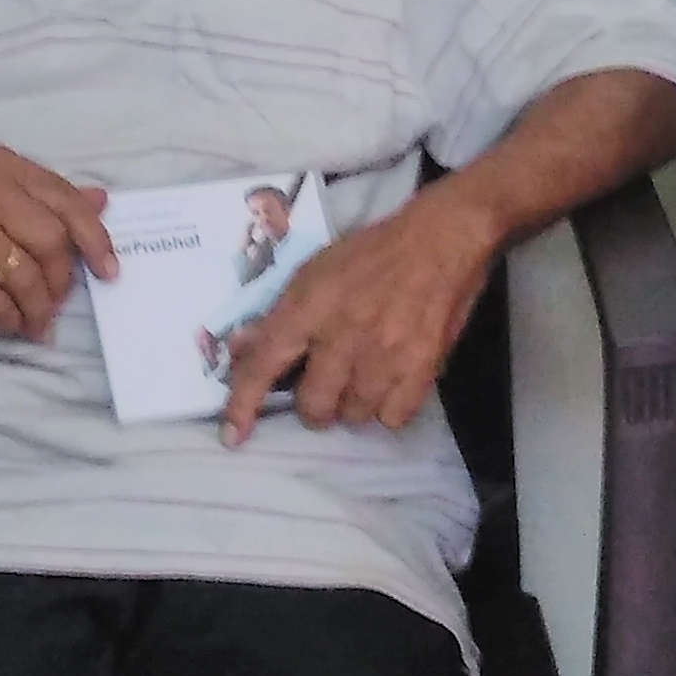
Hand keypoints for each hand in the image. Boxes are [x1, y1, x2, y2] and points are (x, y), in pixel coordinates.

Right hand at [0, 146, 115, 341]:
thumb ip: (42, 199)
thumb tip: (101, 201)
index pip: (66, 201)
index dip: (96, 240)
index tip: (109, 270)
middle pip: (52, 242)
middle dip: (62, 282)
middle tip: (55, 304)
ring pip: (27, 277)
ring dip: (37, 310)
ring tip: (33, 323)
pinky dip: (8, 321)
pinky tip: (7, 324)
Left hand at [222, 186, 498, 444]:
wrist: (441, 238)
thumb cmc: (372, 252)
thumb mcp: (314, 271)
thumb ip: (278, 314)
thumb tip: (239, 348)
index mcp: (308, 307)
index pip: (265, 364)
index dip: (244, 405)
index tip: (234, 436)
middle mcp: (342, 336)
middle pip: (314, 406)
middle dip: (315, 405)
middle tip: (326, 386)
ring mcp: (383, 355)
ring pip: (354, 415)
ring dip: (354, 404)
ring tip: (364, 378)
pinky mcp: (422, 368)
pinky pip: (393, 418)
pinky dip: (388, 409)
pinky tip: (391, 385)